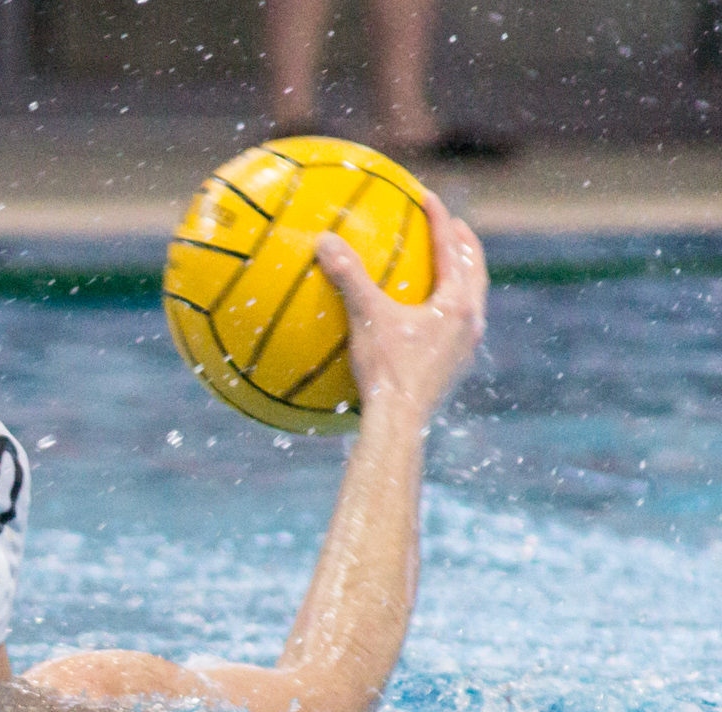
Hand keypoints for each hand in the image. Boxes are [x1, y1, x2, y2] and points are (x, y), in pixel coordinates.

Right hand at [314, 191, 487, 420]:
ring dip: (462, 280)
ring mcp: (465, 349)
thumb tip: (324, 240)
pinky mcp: (453, 370)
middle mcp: (470, 324)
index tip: (429, 197)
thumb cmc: (387, 370)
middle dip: (465, 247)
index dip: (439, 219)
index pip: (451, 249)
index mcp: (457, 303)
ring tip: (448, 270)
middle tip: (455, 228)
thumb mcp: (366, 318)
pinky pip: (456, 330)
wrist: (400, 424)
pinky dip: (446, 312)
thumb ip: (349, 277)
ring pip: (472, 302)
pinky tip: (425, 320)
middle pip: (476, 272)